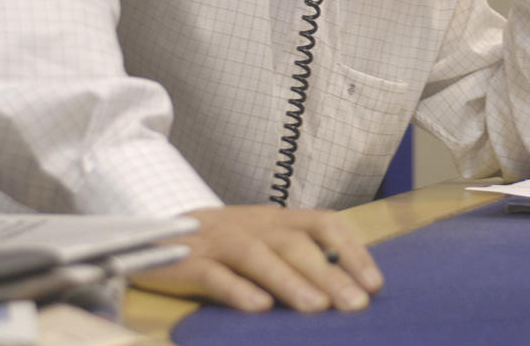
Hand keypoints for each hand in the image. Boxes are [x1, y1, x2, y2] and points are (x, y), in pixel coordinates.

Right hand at [131, 205, 383, 312]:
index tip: (375, 283)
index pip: (323, 224)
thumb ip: (298, 259)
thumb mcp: (265, 241)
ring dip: (290, 282)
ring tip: (317, 308)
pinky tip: (259, 308)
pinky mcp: (189, 262)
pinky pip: (215, 275)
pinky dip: (238, 290)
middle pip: (295, 244)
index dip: (351, 251)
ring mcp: (220, 242)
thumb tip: (347, 288)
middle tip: (356, 304)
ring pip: (259, 256)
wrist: (154, 233)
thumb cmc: (224, 245)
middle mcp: (254, 226)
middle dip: (329, 273)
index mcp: (277, 219)